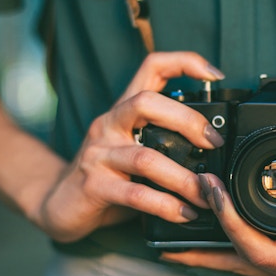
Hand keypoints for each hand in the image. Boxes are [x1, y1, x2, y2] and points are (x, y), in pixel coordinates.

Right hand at [34, 52, 225, 242]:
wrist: (59, 203)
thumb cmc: (107, 174)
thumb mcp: (133, 148)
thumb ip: (165, 142)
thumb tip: (216, 151)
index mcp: (123, 110)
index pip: (151, 67)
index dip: (184, 62)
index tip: (215, 73)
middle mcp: (109, 124)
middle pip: (147, 103)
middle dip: (188, 120)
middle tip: (215, 143)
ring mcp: (98, 154)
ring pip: (145, 157)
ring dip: (183, 178)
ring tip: (206, 193)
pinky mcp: (94, 185)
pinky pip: (135, 194)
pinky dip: (166, 206)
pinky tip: (185, 214)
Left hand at [161, 156, 275, 275]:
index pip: (262, 249)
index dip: (232, 222)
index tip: (213, 191)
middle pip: (240, 262)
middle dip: (204, 239)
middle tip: (173, 211)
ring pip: (244, 266)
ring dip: (208, 250)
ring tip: (171, 237)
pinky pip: (257, 261)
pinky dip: (229, 249)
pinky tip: (212, 238)